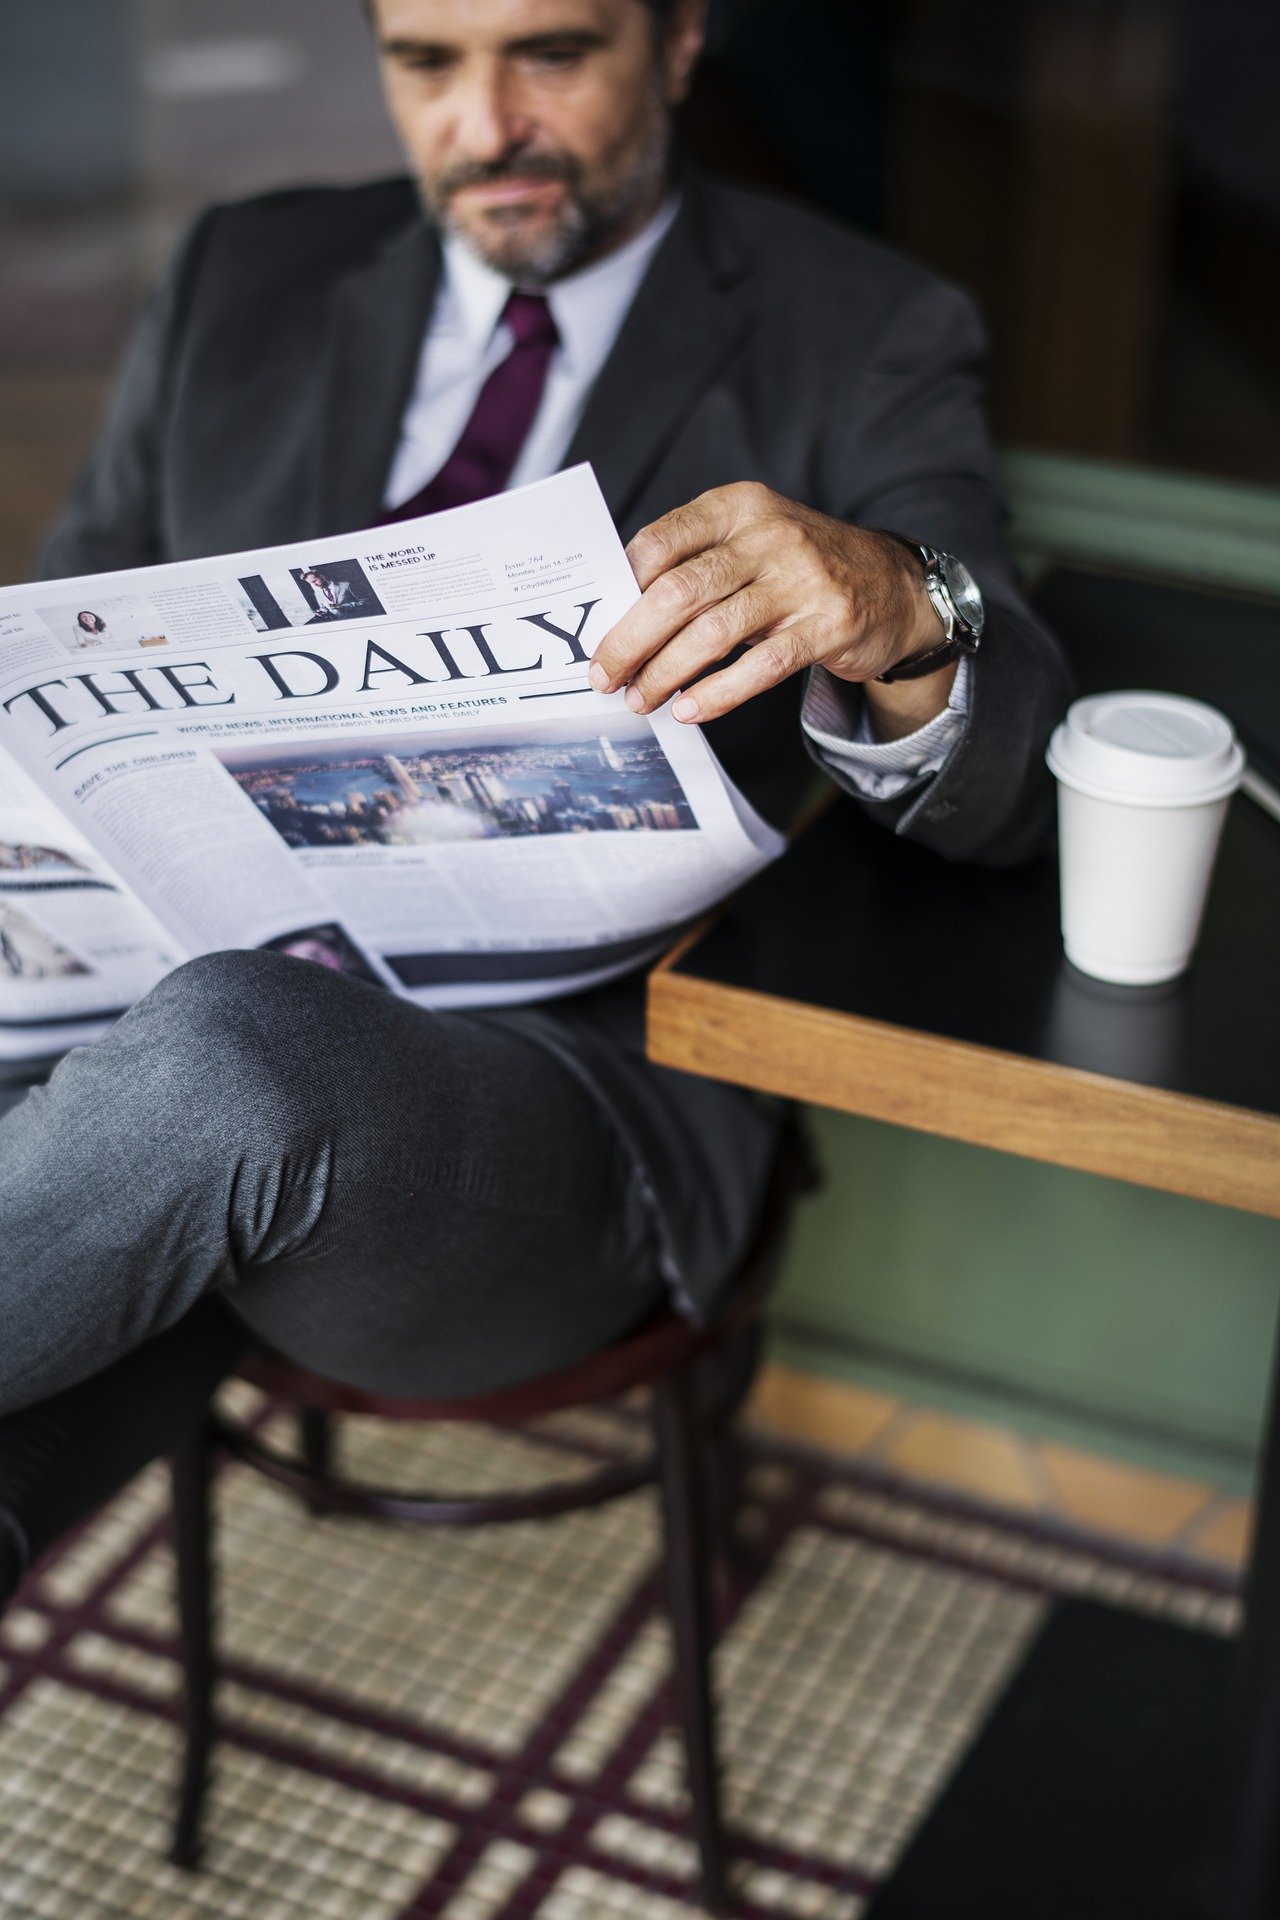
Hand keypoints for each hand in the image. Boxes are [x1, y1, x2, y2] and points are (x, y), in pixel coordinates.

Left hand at [588, 483, 951, 737]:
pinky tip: (689, 710)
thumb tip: (618, 615)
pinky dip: (716, 694)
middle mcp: (769, 535)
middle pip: (678, 592)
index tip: (593, 629)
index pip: (660, 541)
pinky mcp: (826, 627)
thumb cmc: (799, 568)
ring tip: (640, 700)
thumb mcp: (750, 541)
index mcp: (737, 506)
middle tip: (604, 677)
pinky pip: (760, 667)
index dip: (619, 588)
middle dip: (629, 640)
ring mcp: (801, 581)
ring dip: (665, 673)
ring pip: (713, 633)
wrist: (894, 586)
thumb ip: (694, 563)